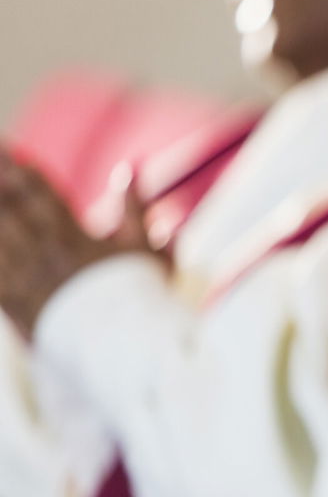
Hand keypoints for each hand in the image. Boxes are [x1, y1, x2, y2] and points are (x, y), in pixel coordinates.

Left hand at [0, 148, 131, 337]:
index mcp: (73, 233)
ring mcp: (24, 274)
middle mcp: (43, 249)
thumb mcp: (145, 248)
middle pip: (8, 206)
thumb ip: (134, 206)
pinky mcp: (13, 301)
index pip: (40, 190)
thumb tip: (130, 167)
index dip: (20, 168)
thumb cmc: (140, 296)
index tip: (9, 150)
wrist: (125, 346)